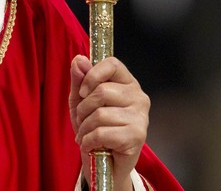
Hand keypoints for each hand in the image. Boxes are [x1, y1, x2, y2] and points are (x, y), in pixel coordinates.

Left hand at [69, 55, 149, 190]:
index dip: (92, 75)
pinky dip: (89, 140)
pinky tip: (90, 145)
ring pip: (100, 114)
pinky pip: (103, 133)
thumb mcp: (80, 100)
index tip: (82, 91)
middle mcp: (139, 97)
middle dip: (83, 108)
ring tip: (85, 135)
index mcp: (127, 83)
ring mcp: (141, 117)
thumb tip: (79, 59)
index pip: (112, 64)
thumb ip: (79, 79)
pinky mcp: (137, 137)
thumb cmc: (94, 126)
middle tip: (81, 120)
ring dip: (84, 127)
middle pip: (102, 91)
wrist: (104, 162)